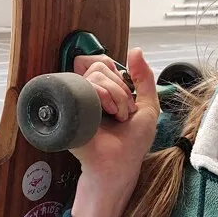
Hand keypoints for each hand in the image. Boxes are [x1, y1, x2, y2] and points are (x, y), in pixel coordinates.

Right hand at [68, 47, 159, 216]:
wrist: (118, 166)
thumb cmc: (131, 143)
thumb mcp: (148, 106)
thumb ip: (145, 78)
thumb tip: (135, 50)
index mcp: (104, 91)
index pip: (105, 63)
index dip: (119, 75)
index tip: (129, 97)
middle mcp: (89, 94)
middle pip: (101, 66)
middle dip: (122, 90)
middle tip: (124, 113)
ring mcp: (77, 100)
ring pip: (96, 74)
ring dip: (116, 96)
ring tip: (117, 117)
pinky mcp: (69, 107)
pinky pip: (85, 85)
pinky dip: (102, 96)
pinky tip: (106, 115)